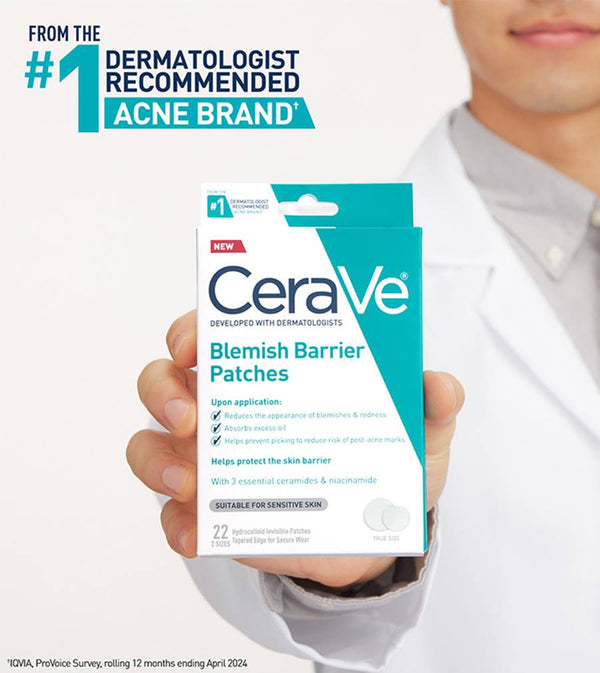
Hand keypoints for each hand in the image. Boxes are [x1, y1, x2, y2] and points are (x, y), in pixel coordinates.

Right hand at [127, 310, 464, 587]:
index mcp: (267, 370)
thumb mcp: (415, 430)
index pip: (213, 334)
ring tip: (189, 477)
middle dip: (164, 390)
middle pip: (164, 381)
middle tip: (191, 414)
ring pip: (152, 444)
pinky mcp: (214, 514)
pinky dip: (177, 523)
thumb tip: (441, 387)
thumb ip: (429, 405)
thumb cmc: (387, 462)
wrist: (378, 531)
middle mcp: (229, 408)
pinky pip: (176, 516)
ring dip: (158, 457)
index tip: (196, 342)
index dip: (192, 329)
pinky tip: (196, 531)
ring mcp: (213, 462)